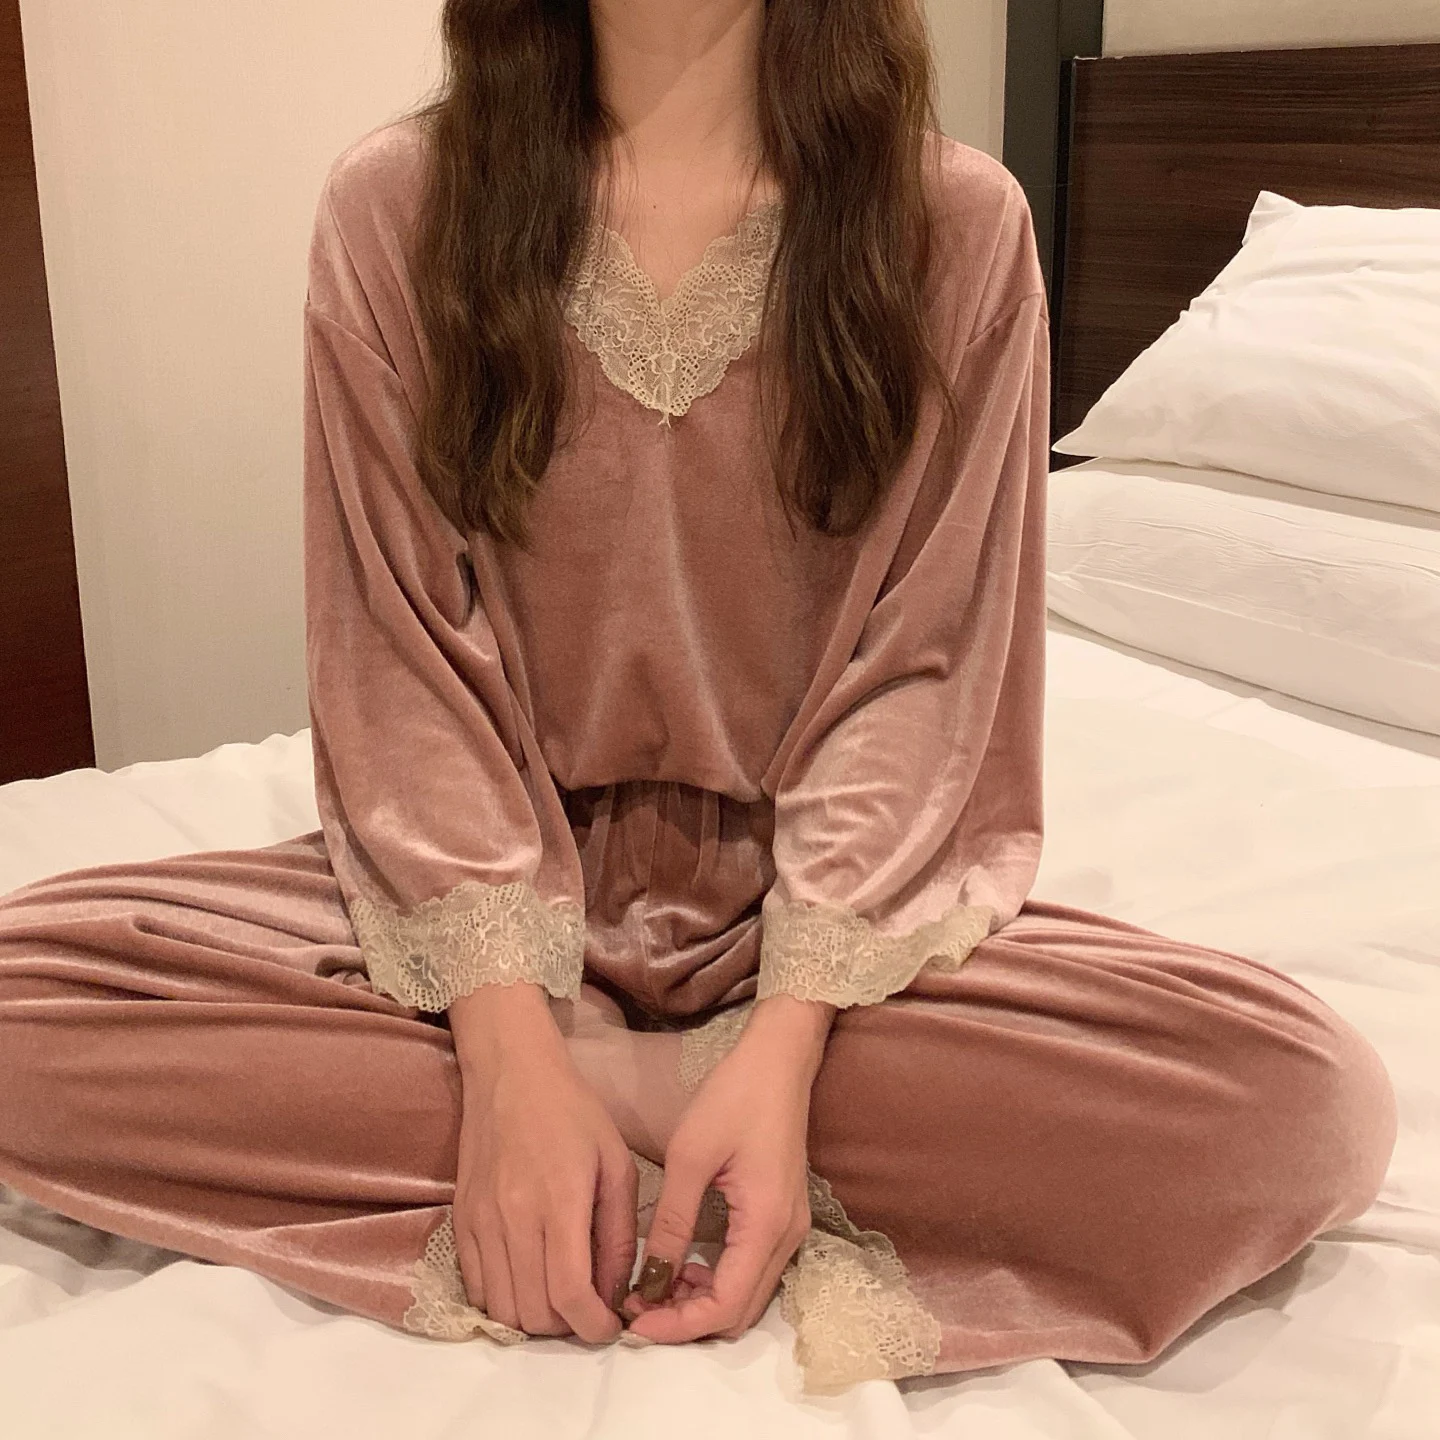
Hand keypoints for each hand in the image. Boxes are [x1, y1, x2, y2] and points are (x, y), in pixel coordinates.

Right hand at [450, 986, 636, 1344]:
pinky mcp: (460, 1221)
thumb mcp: (616, 1165)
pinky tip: (527, 1279)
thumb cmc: (573, 1114)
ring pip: (500, 1309)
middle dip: (566, 1327)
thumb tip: (615, 1293)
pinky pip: (475, 1288)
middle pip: (532, 1313)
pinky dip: (503, 1300)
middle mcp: (512, 1218)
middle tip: (587, 1307)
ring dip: (533, 1319)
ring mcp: (480, 1222)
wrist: (511, 1075)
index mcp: (559, 1201)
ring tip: (559, 1296)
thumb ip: (620, 1235)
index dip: (591, 1326)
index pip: (568, 1293)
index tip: (609, 1327)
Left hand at [619, 1016, 819, 1343]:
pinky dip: (717, 1281)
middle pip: (739, 1314)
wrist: (778, 1061)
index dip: (677, 1326)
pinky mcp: (783, 1218)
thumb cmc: (735, 1097)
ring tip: (651, 1286)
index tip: (632, 1323)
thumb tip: (650, 1281)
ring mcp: (790, 1229)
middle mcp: (787, 1238)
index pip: (724, 1307)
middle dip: (687, 1322)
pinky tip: (682, 1263)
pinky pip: (752, 1272)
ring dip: (702, 1303)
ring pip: (747, 1297)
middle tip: (636, 1308)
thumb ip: (673, 1223)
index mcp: (766, 1225)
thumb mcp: (691, 1155)